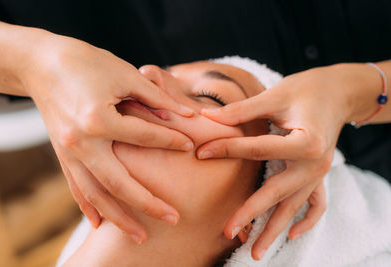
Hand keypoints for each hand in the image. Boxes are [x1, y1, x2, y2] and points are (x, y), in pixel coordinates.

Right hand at [20, 33, 193, 242]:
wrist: (41, 63)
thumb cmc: (86, 63)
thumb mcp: (124, 74)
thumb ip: (156, 97)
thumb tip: (186, 114)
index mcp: (98, 119)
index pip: (144, 137)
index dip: (171, 140)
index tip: (191, 145)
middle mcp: (81, 142)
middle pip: (119, 183)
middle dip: (147, 204)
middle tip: (173, 219)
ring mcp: (68, 152)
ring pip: (96, 194)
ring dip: (119, 217)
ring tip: (140, 236)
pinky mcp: (62, 154)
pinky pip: (76, 187)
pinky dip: (88, 207)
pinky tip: (99, 224)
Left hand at [195, 64, 367, 258]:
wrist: (338, 91)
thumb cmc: (306, 89)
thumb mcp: (275, 96)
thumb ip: (242, 110)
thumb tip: (208, 118)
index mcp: (305, 142)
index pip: (257, 150)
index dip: (226, 149)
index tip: (202, 152)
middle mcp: (315, 164)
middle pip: (277, 193)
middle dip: (250, 213)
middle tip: (227, 231)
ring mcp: (319, 173)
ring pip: (294, 207)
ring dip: (274, 230)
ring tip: (255, 252)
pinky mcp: (319, 174)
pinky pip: (316, 204)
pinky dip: (306, 221)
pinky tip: (292, 235)